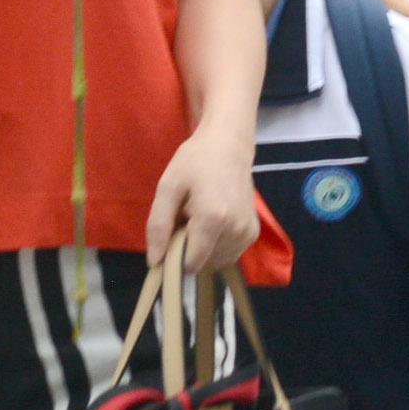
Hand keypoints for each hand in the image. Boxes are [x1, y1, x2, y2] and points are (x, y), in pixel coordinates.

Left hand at [145, 126, 258, 275]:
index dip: (175, 256)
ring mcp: (247, 233)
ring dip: (203, 250)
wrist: (229, 145)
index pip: (191, 264)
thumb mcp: (168, 187)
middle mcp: (235, 230)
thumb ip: (158, 226)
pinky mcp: (253, 233)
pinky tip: (213, 223)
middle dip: (189, 250)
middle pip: (203, 264)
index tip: (170, 236)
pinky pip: (229, 255)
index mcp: (213, 219)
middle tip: (186, 220)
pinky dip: (217, 247)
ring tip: (199, 220)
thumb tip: (155, 262)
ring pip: (216, 262)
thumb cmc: (195, 162)